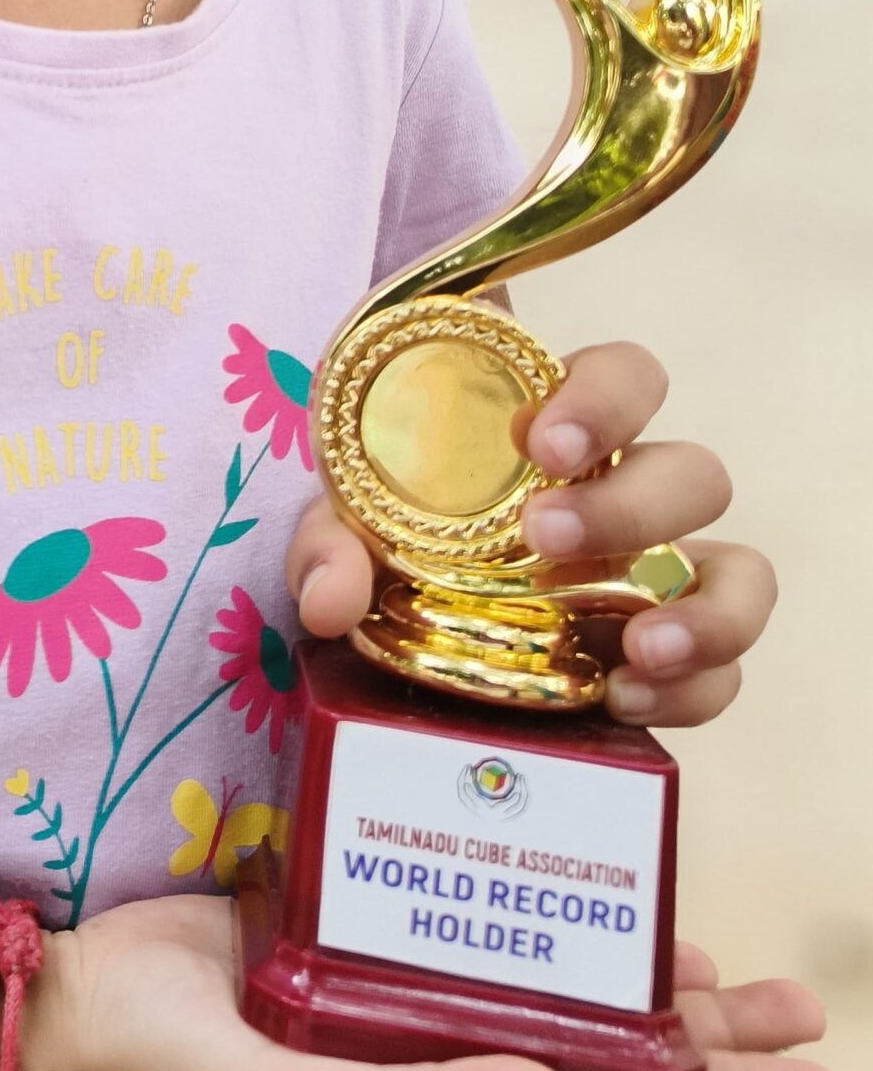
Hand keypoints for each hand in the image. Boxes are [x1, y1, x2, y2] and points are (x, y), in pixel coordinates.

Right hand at [18, 901, 846, 1070]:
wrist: (70, 992)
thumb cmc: (179, 1066)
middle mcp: (440, 1030)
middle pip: (603, 1034)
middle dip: (707, 1027)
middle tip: (795, 997)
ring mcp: (399, 960)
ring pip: (544, 959)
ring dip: (633, 953)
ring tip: (719, 946)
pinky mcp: (352, 887)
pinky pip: (458, 881)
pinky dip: (522, 869)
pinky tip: (560, 843)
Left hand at [287, 341, 775, 724]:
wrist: (403, 618)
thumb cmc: (389, 528)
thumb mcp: (345, 523)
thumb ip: (329, 545)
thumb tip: (331, 600)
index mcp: (562, 427)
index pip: (628, 375)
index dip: (603, 398)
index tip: (541, 443)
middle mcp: (629, 492)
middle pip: (694, 471)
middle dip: (632, 505)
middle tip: (547, 539)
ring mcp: (660, 575)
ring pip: (742, 570)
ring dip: (708, 609)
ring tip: (639, 647)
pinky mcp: (670, 654)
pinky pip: (726, 667)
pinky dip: (698, 686)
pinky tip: (628, 696)